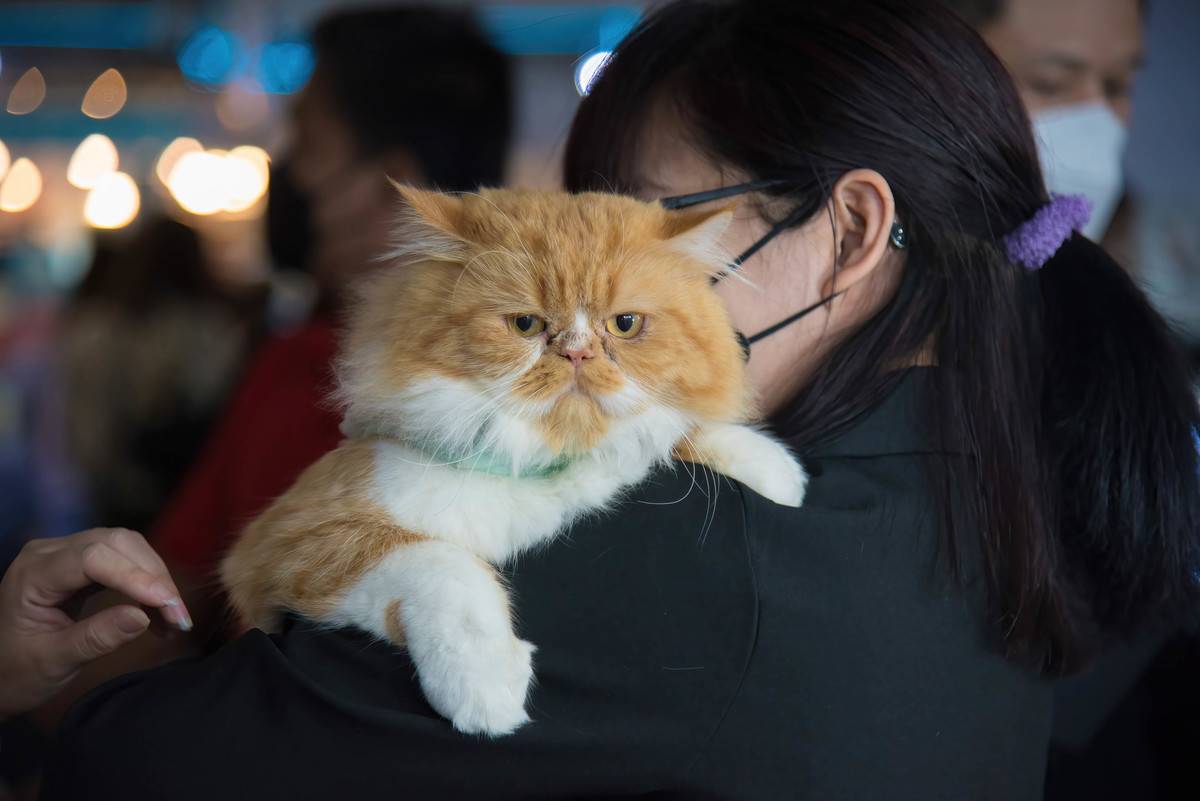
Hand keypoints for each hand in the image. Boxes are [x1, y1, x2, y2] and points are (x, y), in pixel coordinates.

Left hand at [0, 528, 191, 718]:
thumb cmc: (16, 672)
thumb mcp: (54, 662)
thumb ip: (96, 638)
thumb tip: (143, 617)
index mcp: (33, 573)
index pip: (93, 559)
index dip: (135, 577)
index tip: (168, 604)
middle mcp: (50, 552)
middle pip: (116, 544)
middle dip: (154, 577)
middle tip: (178, 617)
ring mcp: (66, 553)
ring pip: (126, 547)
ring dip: (155, 578)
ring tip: (173, 617)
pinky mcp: (81, 562)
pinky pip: (123, 558)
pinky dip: (146, 581)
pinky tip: (158, 610)